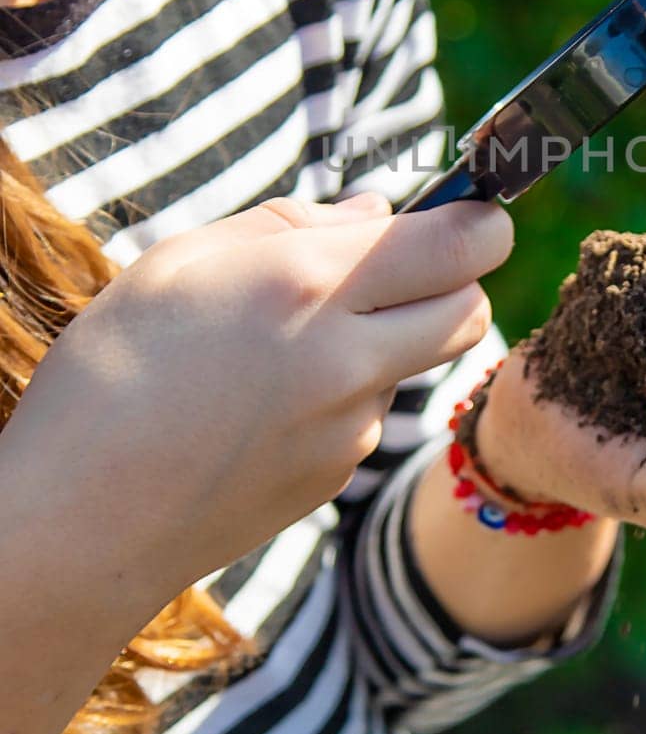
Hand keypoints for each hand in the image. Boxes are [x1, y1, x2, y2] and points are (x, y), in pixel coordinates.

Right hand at [7, 191, 513, 595]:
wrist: (77, 521)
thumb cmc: (113, 370)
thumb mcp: (184, 260)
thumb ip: (294, 223)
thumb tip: (378, 212)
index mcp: (309, 284)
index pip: (465, 244)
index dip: (479, 220)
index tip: (464, 213)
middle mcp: (349, 358)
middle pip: (471, 308)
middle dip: (455, 280)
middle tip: (397, 268)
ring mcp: (351, 428)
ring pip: (415, 362)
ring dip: (386, 340)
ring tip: (284, 347)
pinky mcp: (337, 478)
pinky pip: (368, 416)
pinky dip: (342, 398)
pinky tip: (262, 406)